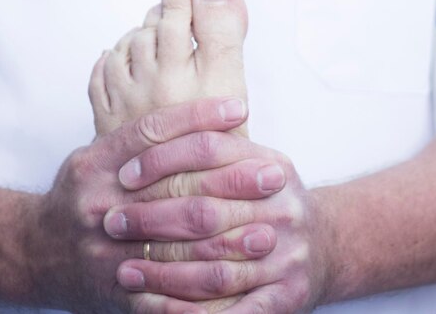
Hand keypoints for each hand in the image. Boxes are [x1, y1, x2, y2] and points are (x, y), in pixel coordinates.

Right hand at [22, 97, 281, 312]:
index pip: (154, 132)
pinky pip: (167, 298)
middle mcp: (100, 203)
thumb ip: (139, 140)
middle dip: (232, 183)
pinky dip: (204, 295)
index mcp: (97, 163)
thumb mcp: (97, 156)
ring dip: (229, 242)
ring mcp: (107, 252)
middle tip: (274, 176)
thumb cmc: (81, 194)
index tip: (239, 108)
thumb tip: (200, 116)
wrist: (34, 250)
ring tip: (268, 233)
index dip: (199, 117)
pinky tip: (238, 287)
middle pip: (178, 190)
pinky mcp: (115, 292)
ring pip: (179, 249)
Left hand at [112, 132, 326, 312]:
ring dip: (163, 271)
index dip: (161, 159)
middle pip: (205, 209)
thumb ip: (214, 150)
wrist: (323, 246)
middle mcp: (284, 207)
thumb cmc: (270, 203)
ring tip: (124, 270)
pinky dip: (191, 313)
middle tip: (111, 222)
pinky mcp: (288, 296)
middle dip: (151, 218)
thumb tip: (143, 140)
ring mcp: (289, 254)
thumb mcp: (252, 164)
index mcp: (271, 166)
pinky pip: (233, 311)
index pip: (208, 149)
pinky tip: (158, 310)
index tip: (123, 175)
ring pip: (214, 266)